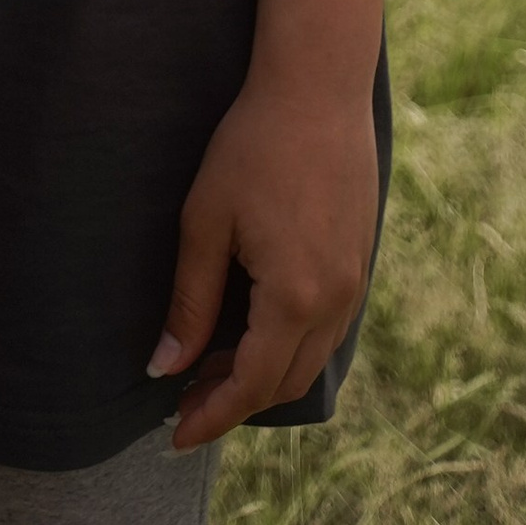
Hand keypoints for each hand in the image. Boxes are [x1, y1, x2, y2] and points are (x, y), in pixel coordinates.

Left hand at [147, 75, 379, 450]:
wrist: (318, 88)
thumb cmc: (253, 146)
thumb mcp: (207, 221)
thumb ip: (191, 301)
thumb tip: (166, 368)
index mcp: (294, 297)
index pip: (250, 384)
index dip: (212, 416)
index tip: (175, 437)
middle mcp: (334, 301)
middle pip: (284, 383)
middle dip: (234, 402)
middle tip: (184, 403)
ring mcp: (354, 283)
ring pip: (310, 360)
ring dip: (263, 376)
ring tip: (211, 370)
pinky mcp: (359, 262)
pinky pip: (327, 330)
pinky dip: (289, 346)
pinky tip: (253, 330)